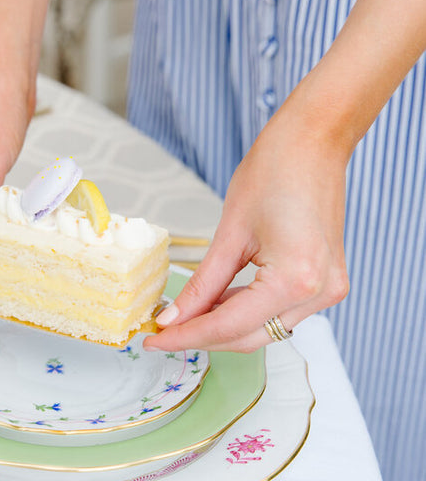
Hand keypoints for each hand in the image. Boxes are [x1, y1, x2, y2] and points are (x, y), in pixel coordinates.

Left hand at [144, 97, 350, 352]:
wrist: (315, 140)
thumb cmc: (275, 171)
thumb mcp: (229, 232)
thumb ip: (201, 285)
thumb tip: (172, 318)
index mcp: (295, 280)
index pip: (228, 326)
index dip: (186, 337)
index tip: (153, 340)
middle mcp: (318, 294)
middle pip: (248, 336)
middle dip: (202, 336)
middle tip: (163, 332)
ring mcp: (327, 291)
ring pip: (264, 329)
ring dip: (224, 325)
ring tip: (184, 316)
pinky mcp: (327, 283)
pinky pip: (279, 312)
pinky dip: (247, 311)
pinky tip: (216, 303)